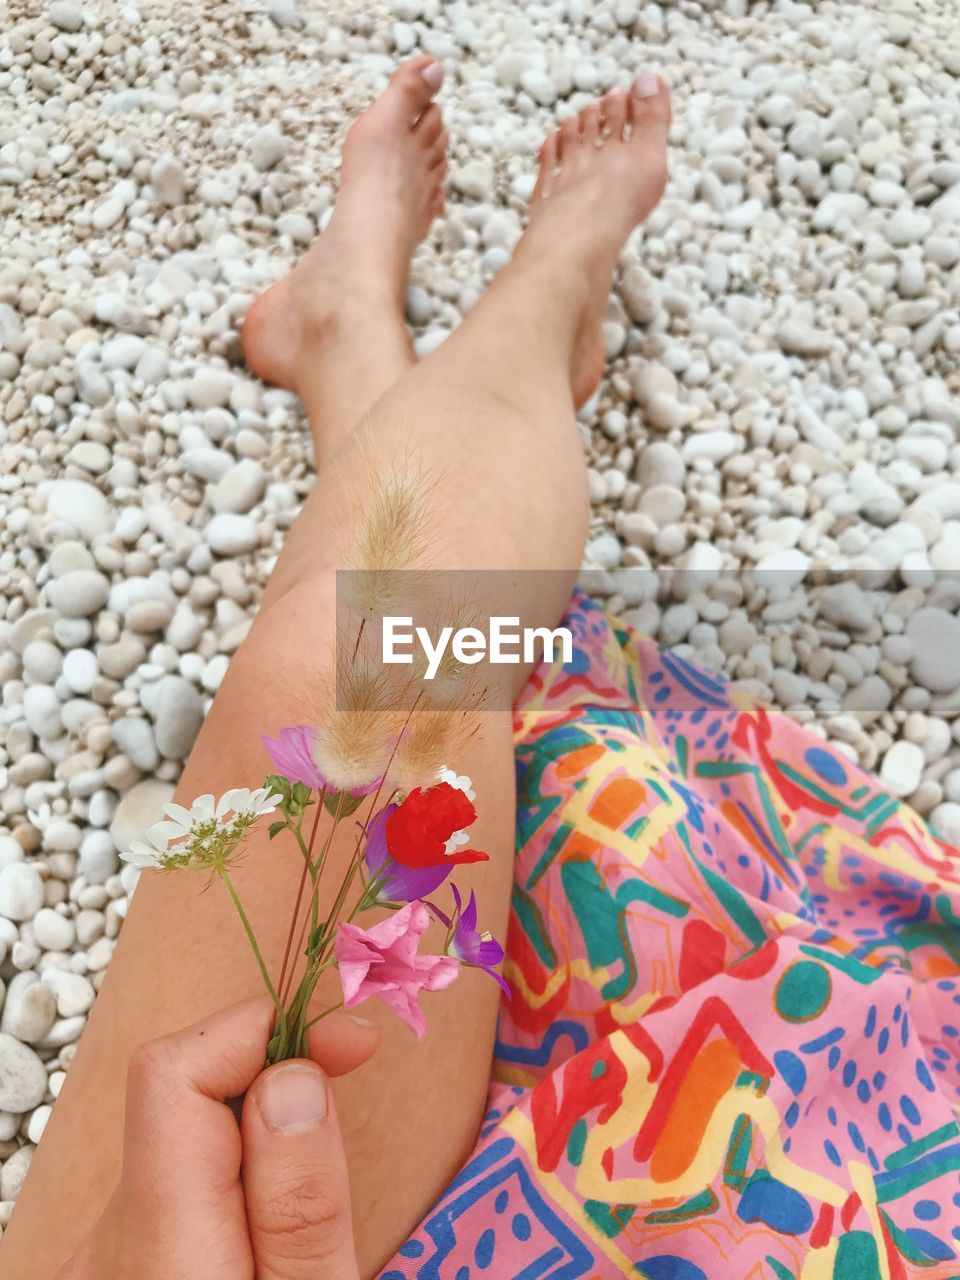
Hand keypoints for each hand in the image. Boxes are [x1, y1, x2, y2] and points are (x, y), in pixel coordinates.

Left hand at [57, 998, 378, 1279]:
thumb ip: (300, 1206)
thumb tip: (295, 1074)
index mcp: (156, 1246)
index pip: (172, 1069)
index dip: (263, 1030)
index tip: (350, 1041)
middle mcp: (109, 1241)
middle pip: (181, 1096)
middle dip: (274, 1079)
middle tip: (353, 1084)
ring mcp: (104, 1255)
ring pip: (182, 1140)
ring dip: (257, 1131)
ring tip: (317, 1189)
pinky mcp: (120, 1264)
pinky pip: (175, 1184)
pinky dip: (233, 1173)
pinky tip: (272, 1220)